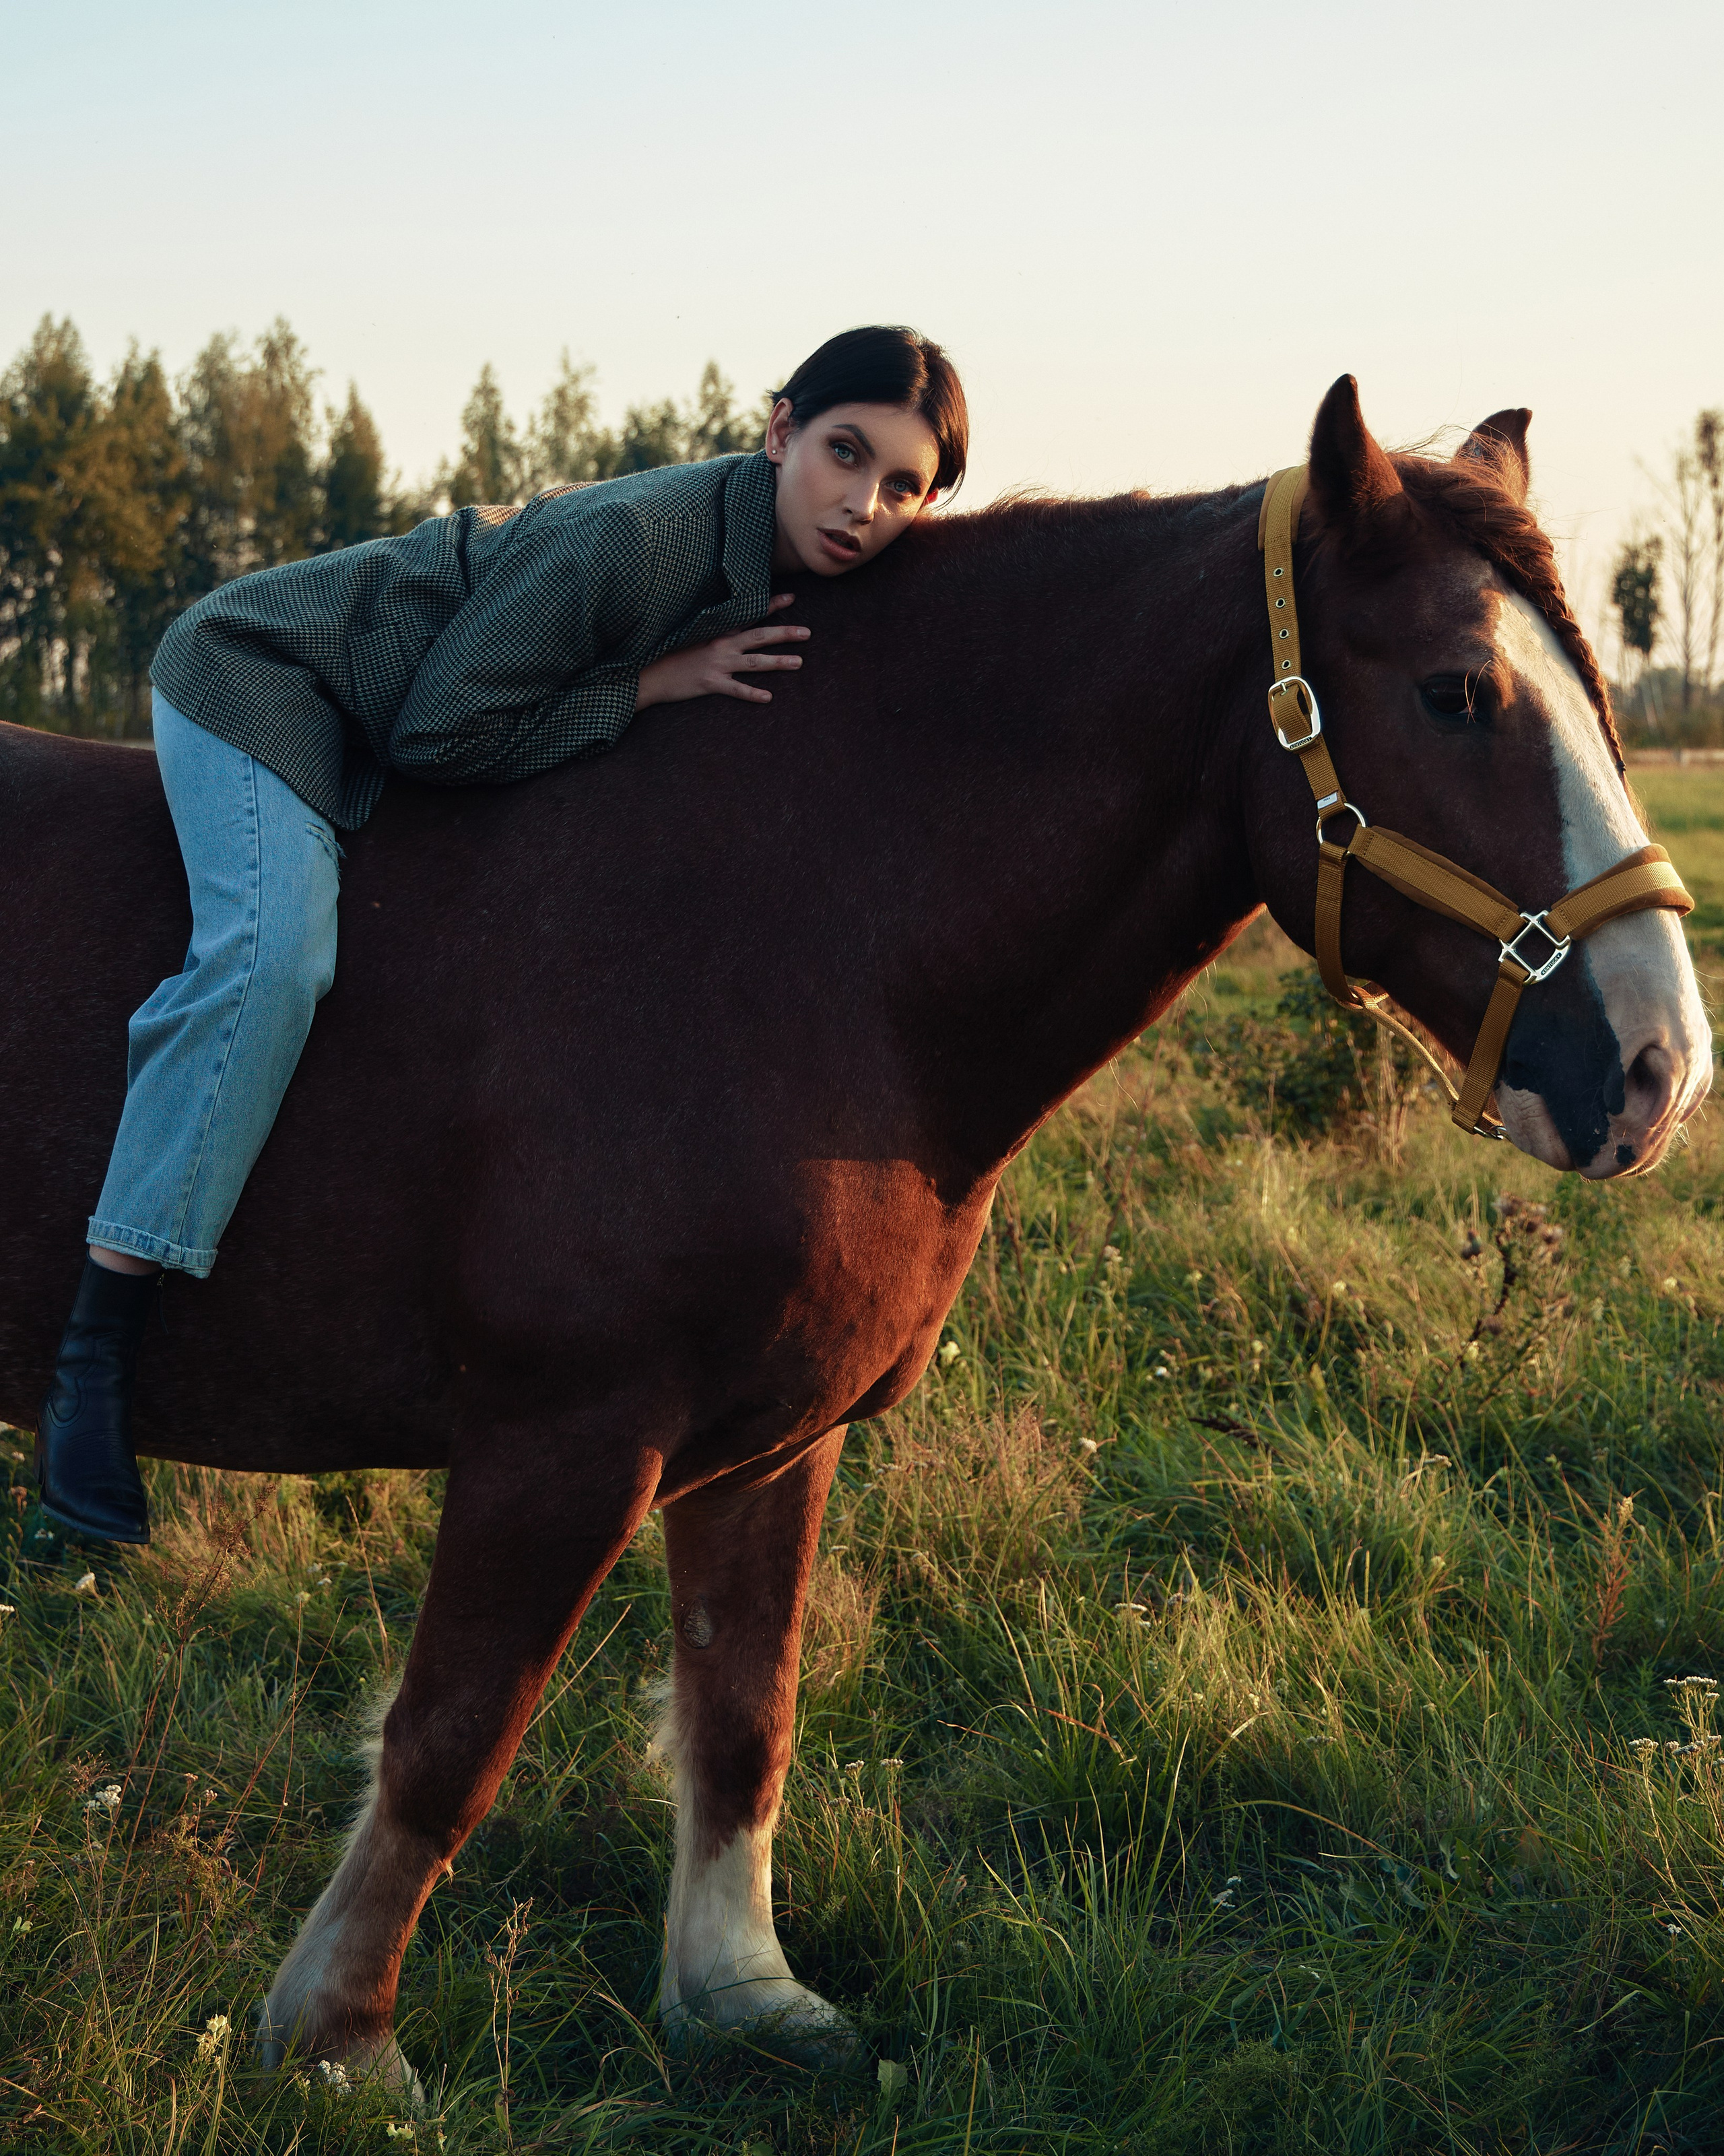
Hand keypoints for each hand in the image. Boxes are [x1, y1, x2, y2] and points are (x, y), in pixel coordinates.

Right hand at [634, 594, 808, 710]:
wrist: (649, 672)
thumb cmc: (669, 653)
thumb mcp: (692, 635)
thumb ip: (713, 630)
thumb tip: (731, 627)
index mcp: (718, 631)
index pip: (750, 615)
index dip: (771, 606)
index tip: (792, 598)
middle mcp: (721, 645)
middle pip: (759, 637)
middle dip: (785, 633)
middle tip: (808, 632)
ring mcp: (717, 664)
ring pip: (754, 662)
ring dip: (778, 662)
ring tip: (799, 662)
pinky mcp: (710, 683)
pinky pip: (735, 689)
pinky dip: (752, 693)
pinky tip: (768, 698)